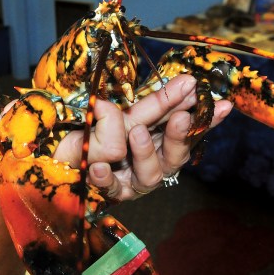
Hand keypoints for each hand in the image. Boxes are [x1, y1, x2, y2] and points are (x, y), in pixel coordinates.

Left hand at [55, 74, 232, 201]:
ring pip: (150, 174)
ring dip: (145, 152)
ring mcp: (130, 181)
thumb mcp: (120, 112)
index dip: (204, 118)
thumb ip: (152, 105)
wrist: (53, 154)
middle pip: (174, 156)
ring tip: (136, 134)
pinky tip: (98, 168)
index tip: (220, 104)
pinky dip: (105, 177)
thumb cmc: (90, 131)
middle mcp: (149, 164)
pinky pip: (110, 187)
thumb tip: (187, 83)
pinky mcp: (108, 192)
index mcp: (156, 141)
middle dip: (180, 137)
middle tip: (180, 118)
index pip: (186, 130)